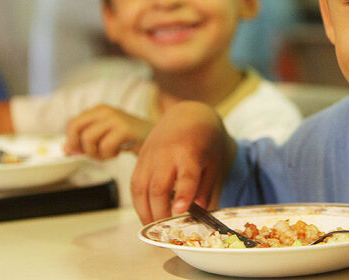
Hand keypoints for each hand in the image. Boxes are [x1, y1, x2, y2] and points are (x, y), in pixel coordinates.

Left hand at [64, 104, 152, 158]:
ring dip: (96, 153)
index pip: (73, 124)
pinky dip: (109, 155)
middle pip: (75, 128)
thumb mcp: (104, 137)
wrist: (156, 136)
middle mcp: (104, 110)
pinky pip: (105, 146)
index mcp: (98, 110)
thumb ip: (84, 142)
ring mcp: (115, 118)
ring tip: (108, 153)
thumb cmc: (129, 139)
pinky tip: (119, 152)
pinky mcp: (124, 129)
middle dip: (80, 146)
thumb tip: (66, 149)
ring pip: (88, 139)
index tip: (80, 152)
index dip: (72, 141)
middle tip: (94, 154)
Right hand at [130, 101, 235, 224]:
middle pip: (158, 187)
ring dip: (145, 212)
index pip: (185, 175)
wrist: (187, 115)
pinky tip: (146, 214)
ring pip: (141, 188)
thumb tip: (198, 211)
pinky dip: (138, 202)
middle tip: (167, 232)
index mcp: (189, 151)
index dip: (182, 194)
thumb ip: (206, 187)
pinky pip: (134, 184)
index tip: (180, 211)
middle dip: (160, 213)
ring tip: (154, 229)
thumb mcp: (214, 161)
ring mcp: (150, 155)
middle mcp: (166, 153)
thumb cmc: (205, 141)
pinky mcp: (140, 158)